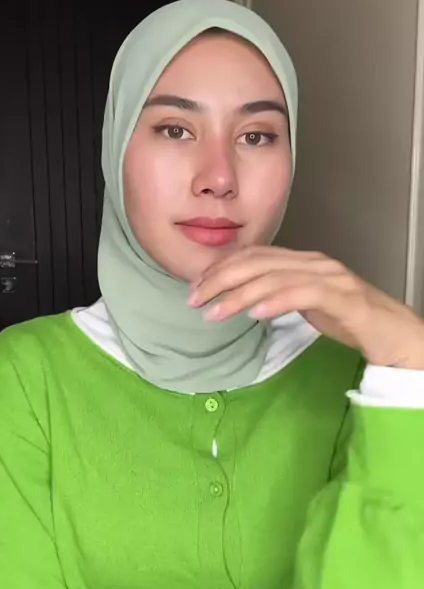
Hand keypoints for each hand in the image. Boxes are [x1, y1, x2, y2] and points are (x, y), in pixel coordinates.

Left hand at [188, 247, 423, 369]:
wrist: (394, 332)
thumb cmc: (350, 319)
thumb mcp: (306, 304)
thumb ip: (279, 294)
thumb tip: (244, 298)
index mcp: (304, 261)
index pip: (254, 255)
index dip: (221, 268)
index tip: (196, 287)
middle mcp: (315, 262)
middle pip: (258, 262)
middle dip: (220, 279)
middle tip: (194, 299)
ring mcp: (330, 277)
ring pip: (275, 277)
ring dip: (239, 295)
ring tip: (214, 312)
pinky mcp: (343, 297)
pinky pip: (304, 294)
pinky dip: (276, 301)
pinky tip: (255, 313)